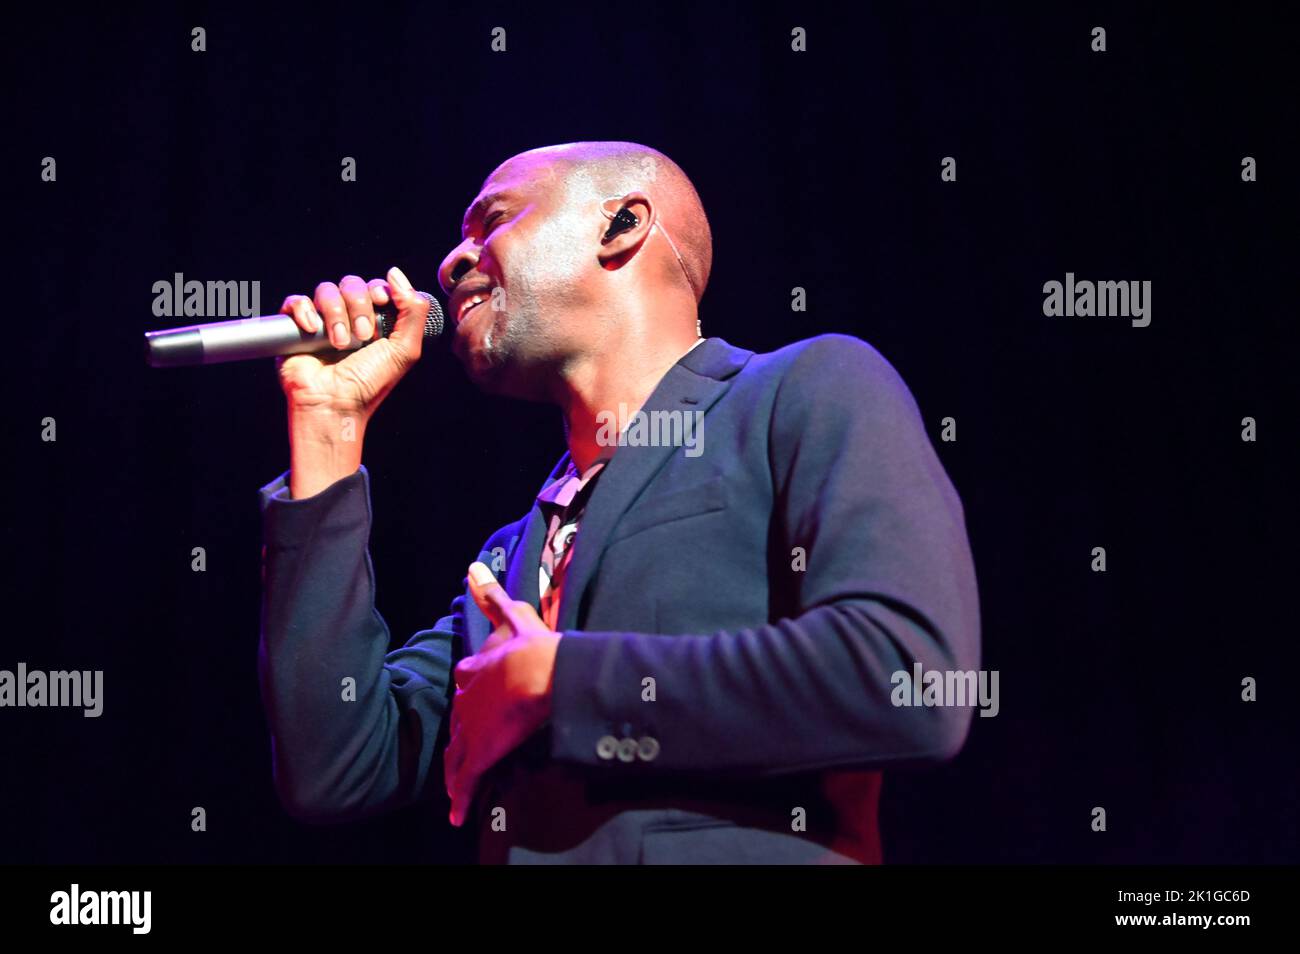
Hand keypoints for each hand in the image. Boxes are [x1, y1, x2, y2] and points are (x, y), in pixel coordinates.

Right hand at [276, 266, 430, 419]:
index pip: (375, 287)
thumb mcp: (405, 350)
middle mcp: (348, 319)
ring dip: (335, 313)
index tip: (382, 302)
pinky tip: (311, 329)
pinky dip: (304, 310)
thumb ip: (413, 311)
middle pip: (351, 284)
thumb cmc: (369, 384)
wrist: (335, 404)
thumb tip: (395, 274)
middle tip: (363, 336)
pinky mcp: (295, 329)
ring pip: (325, 290)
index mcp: (374, 322)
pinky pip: (296, 301)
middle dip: (359, 305)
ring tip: (340, 343)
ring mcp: (321, 322)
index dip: (378, 290)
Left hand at [444, 562, 561, 827]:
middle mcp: (466, 700)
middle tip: (466, 750)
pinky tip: (456, 814)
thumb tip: (471, 566)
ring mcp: (471, 728)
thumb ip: (492, 594)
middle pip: (459, 722)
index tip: (477, 703)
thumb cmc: (533, 645)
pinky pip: (467, 780)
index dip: (474, 693)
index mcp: (474, 670)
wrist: (543, 672)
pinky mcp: (480, 753)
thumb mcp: (514, 615)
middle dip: (464, 735)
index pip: (468, 683)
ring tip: (455, 790)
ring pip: (458, 754)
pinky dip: (460, 798)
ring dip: (457, 772)